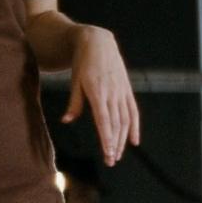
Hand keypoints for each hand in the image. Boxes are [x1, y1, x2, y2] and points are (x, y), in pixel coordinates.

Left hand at [60, 26, 141, 165]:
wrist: (98, 42)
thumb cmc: (82, 63)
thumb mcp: (75, 81)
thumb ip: (74, 102)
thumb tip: (66, 121)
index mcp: (98, 91)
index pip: (104, 120)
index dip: (107, 138)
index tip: (107, 153)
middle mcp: (113, 93)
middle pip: (116, 124)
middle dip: (114, 144)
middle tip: (110, 160)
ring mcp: (122, 92)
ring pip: (125, 120)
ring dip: (122, 139)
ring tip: (118, 154)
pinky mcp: (127, 90)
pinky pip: (133, 111)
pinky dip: (135, 126)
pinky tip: (134, 140)